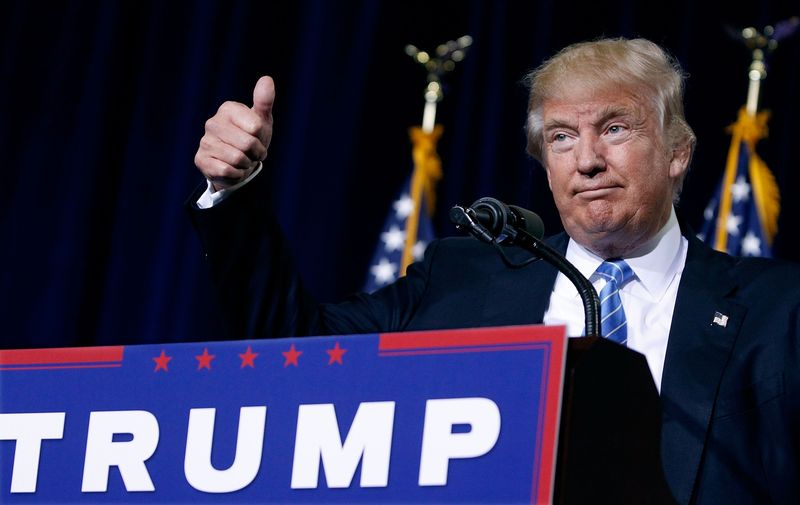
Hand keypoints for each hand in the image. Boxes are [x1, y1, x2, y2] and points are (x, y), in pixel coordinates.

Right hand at [194, 76, 274, 191]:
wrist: (238, 163)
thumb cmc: (252, 138)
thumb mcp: (262, 120)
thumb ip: (264, 101)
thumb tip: (267, 79)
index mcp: (228, 109)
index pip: (256, 127)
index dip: (261, 138)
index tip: (257, 138)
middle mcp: (212, 122)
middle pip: (248, 144)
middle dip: (255, 153)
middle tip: (252, 153)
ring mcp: (204, 141)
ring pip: (238, 159)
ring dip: (246, 164)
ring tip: (242, 160)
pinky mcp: (200, 159)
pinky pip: (227, 170)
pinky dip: (236, 174)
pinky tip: (232, 169)